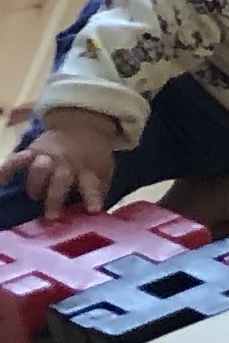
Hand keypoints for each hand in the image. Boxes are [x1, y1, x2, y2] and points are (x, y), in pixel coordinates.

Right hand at [4, 107, 121, 216]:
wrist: (81, 126)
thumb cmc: (93, 155)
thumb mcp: (104, 169)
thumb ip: (99, 189)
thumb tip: (94, 214)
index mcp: (86, 168)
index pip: (91, 184)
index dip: (92, 197)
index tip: (93, 210)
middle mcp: (66, 162)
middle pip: (60, 179)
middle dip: (54, 198)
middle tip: (52, 216)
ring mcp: (47, 156)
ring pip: (38, 169)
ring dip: (35, 184)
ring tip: (33, 197)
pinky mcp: (31, 150)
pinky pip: (16, 159)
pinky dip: (7, 169)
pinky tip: (2, 181)